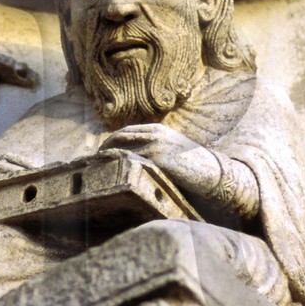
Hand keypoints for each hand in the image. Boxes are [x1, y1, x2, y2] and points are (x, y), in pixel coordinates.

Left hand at [100, 123, 221, 201]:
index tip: (100, 152)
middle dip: (105, 149)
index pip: (126, 131)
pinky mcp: (159, 161)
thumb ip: (154, 148)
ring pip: (123, 150)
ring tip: (96, 170)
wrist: (212, 172)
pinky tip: (110, 176)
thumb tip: (132, 157)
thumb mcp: (171, 149)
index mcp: (158, 129)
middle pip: (120, 138)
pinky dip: (119, 168)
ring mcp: (156, 146)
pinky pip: (132, 163)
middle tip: (93, 162)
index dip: (110, 141)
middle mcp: (155, 134)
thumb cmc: (191, 165)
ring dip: (108, 159)